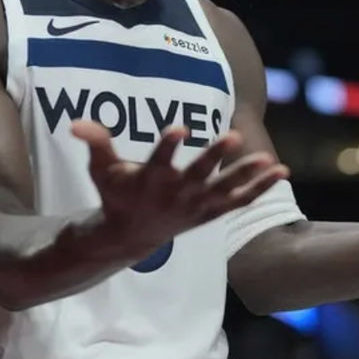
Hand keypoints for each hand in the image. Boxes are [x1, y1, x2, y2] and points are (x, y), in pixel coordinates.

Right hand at [72, 121, 288, 256]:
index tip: (177, 127)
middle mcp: (176, 193)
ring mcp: (196, 205)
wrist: (129, 236)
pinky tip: (282, 171)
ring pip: (226, 189)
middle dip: (215, 157)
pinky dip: (261, 188)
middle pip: (199, 174)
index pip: (159, 159)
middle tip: (232, 137)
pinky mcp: (211, 211)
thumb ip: (96, 143)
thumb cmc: (116, 195)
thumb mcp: (102, 170)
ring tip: (268, 159)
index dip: (168, 144)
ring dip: (247, 174)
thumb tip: (77, 122)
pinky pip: (241, 200)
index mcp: (150, 180)